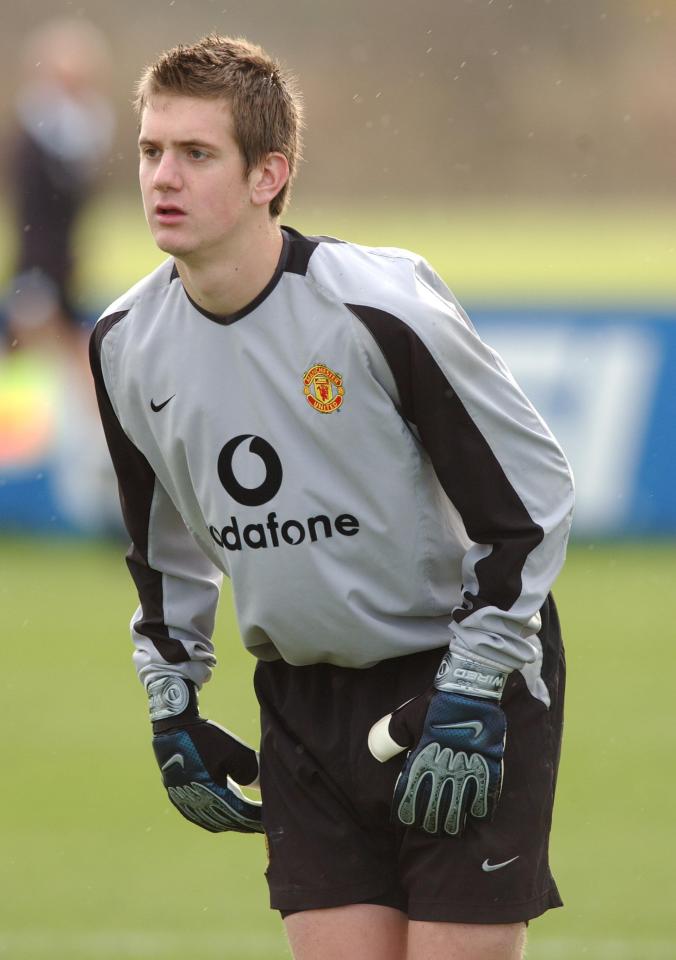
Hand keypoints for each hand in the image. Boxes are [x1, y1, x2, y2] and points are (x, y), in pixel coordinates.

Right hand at [148, 677, 262, 833]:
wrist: (174, 726)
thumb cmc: (206, 737)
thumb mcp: (234, 751)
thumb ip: (252, 772)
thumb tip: (268, 790)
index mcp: (208, 794)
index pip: (239, 813)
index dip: (256, 817)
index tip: (272, 816)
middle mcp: (194, 803)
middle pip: (227, 821)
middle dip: (247, 822)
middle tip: (265, 820)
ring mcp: (183, 803)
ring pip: (214, 822)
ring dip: (233, 822)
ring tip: (250, 819)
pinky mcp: (178, 798)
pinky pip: (201, 816)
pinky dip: (218, 819)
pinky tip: (228, 814)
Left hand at [368, 651, 508, 837]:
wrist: (468, 689)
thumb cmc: (435, 703)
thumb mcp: (406, 717)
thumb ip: (390, 736)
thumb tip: (376, 751)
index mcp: (423, 758)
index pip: (413, 792)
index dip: (408, 809)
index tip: (405, 820)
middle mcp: (445, 767)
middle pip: (437, 804)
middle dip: (432, 821)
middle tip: (431, 831)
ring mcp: (468, 767)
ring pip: (460, 803)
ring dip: (455, 820)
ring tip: (452, 831)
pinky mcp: (488, 763)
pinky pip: (486, 792)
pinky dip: (482, 807)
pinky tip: (479, 817)